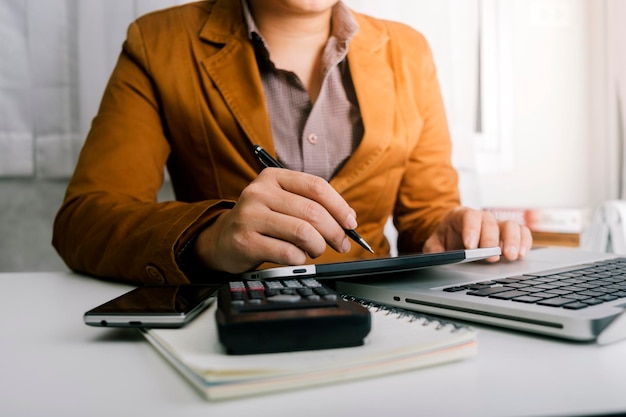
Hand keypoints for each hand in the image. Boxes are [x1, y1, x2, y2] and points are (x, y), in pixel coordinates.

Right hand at [193, 168, 356, 272]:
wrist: (222, 240)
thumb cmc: (260, 221)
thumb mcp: (281, 203)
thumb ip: (311, 205)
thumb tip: (348, 220)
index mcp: (272, 177)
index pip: (316, 186)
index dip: (339, 206)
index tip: (351, 223)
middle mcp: (259, 192)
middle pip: (312, 211)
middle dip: (334, 232)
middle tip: (341, 244)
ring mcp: (250, 216)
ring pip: (303, 232)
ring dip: (318, 246)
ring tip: (315, 250)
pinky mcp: (245, 241)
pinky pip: (287, 252)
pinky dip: (300, 259)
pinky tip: (296, 257)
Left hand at [422, 207, 532, 261]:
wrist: (453, 241)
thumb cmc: (444, 242)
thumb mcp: (434, 246)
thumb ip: (434, 250)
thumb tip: (438, 258)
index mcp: (460, 216)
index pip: (469, 216)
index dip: (471, 229)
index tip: (470, 246)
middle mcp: (481, 218)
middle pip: (490, 222)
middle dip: (490, 240)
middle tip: (491, 256)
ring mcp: (496, 225)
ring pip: (509, 225)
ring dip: (512, 241)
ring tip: (510, 256)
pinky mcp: (509, 235)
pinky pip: (522, 232)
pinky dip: (524, 242)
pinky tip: (522, 254)